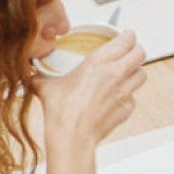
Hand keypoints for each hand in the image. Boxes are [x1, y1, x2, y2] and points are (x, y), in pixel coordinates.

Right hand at [36, 29, 145, 144]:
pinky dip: (128, 95)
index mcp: (98, 63)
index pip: (126, 40)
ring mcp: (124, 92)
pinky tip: (116, 97)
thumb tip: (32, 75)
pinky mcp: (127, 108)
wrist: (72, 136)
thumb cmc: (62, 112)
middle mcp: (115, 74)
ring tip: (126, 72)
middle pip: (140, 53)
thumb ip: (41, 77)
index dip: (128, 36)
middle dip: (136, 50)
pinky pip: (133, 97)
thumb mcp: (46, 87)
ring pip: (142, 74)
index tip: (126, 36)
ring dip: (135, 71)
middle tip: (129, 52)